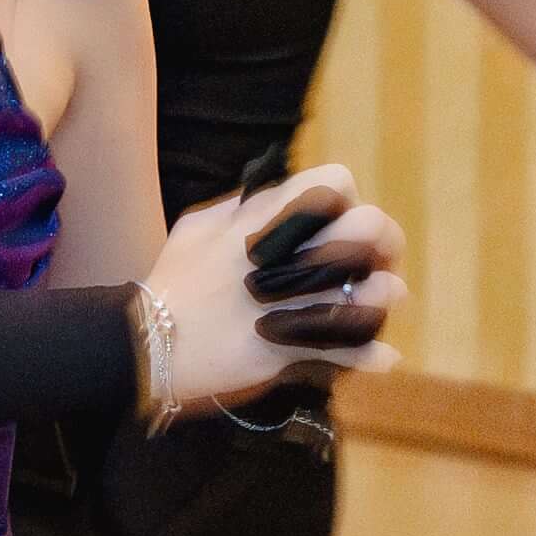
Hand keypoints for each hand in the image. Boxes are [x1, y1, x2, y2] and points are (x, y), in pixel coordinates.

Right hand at [146, 165, 403, 406]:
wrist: (148, 343)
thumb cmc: (170, 281)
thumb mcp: (197, 226)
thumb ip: (242, 206)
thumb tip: (276, 194)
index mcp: (264, 220)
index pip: (334, 182)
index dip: (348, 200)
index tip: (341, 221)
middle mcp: (286, 254)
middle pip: (366, 228)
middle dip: (382, 242)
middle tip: (379, 259)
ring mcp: (291, 301)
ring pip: (369, 290)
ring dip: (383, 294)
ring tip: (387, 298)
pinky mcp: (290, 346)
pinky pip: (348, 348)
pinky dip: (370, 354)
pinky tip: (384, 353)